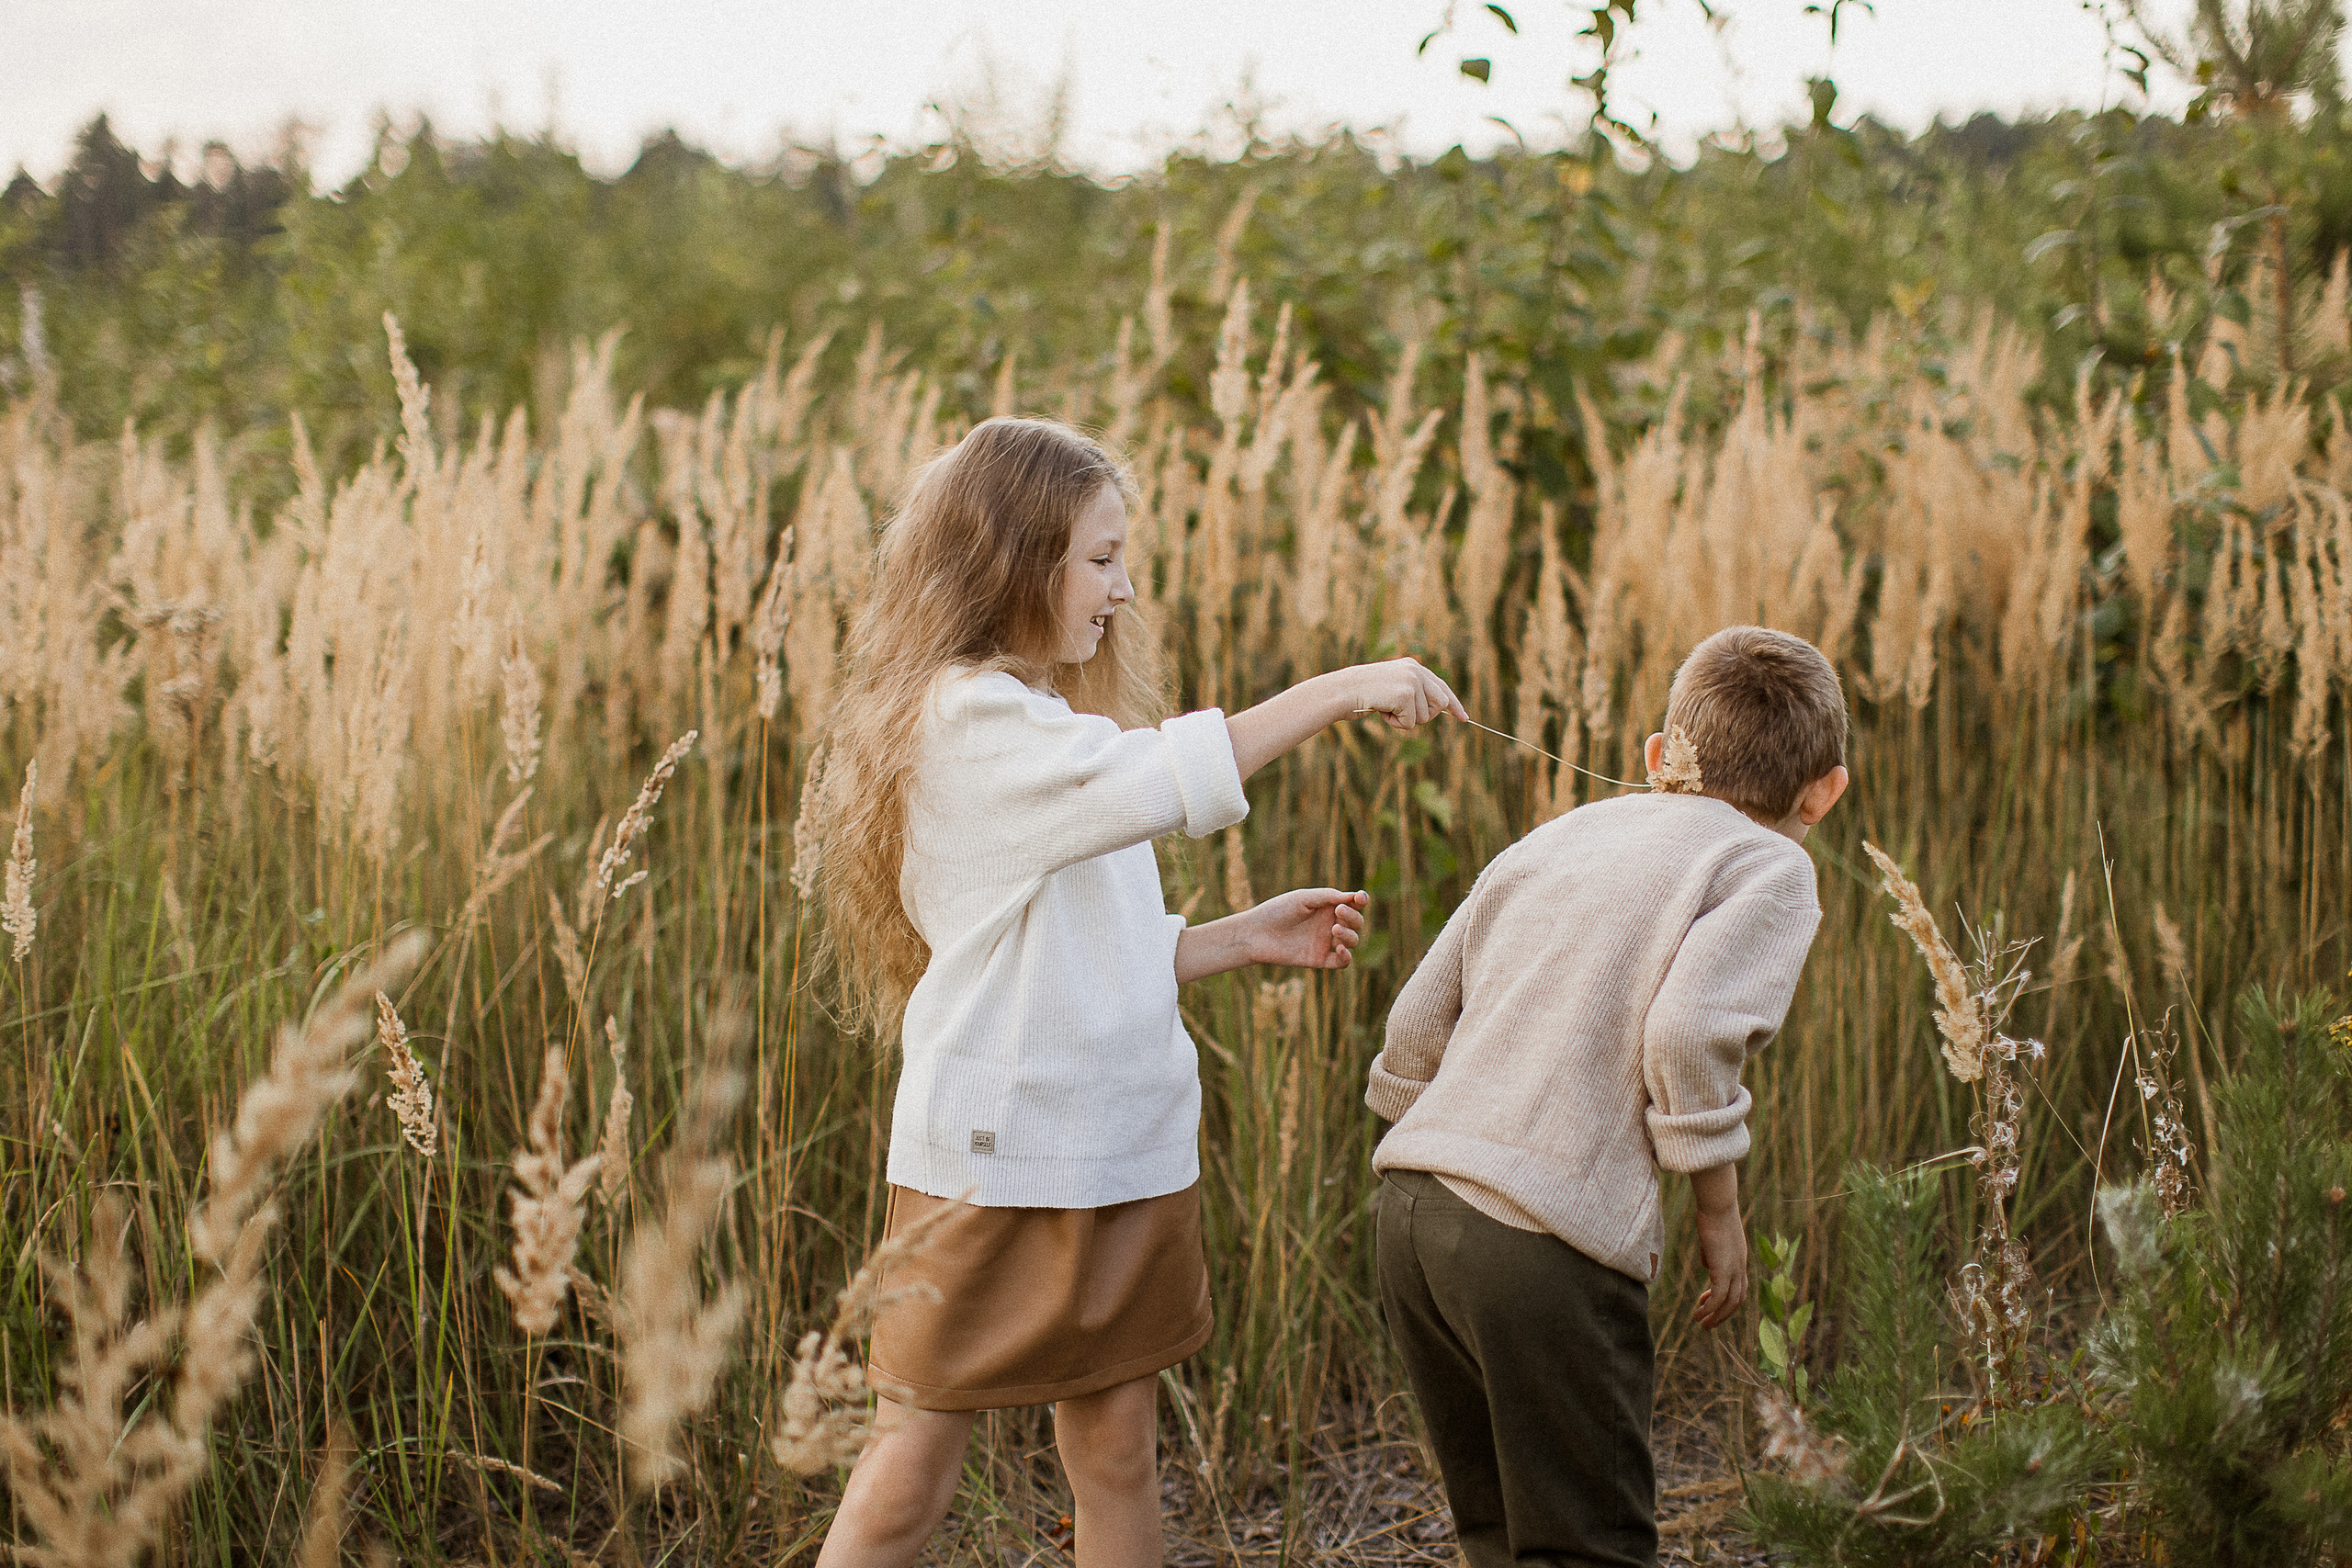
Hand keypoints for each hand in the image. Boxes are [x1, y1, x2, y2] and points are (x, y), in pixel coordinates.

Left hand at [1242, 889, 1369, 969]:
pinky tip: (1339, 949)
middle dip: (1353, 917)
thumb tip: (1352, 897)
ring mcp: (1325, 943)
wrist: (1256, 934)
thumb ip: (1327, 896)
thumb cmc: (1277, 911)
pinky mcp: (1319, 960)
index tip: (1360, 898)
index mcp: (1326, 907)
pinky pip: (1342, 962)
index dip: (1361, 901)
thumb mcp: (1302, 898)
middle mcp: (1329, 924)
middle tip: (1338, 912)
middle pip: (1356, 922)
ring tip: (1334, 930)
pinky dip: (1346, 956)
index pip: (1352, 904)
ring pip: (1352, 941)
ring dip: (1350, 935)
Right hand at [1334, 658, 1467, 731]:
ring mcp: (1411, 681)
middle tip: (1401, 713)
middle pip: (1439, 704)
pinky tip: (1381, 711)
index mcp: (1413, 666)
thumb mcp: (1391, 687)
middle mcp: (1415, 670)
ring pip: (1425, 717)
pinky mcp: (1405, 695)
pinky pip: (1410, 723)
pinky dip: (1396, 724)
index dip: (1454, 704)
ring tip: (1385, 708)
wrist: (1341, 691)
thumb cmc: (1362, 694)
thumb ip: (1412, 692)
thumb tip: (1435, 708)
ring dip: (1405, 720)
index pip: (1441, 687)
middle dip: (1424, 715)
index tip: (1464, 718)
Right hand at [1692, 1193, 1748, 1329]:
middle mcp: (1741, 1266)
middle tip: (1708, 1323)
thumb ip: (1711, 1252)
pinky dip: (1709, 1309)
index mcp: (1739, 1258)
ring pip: (1730, 1302)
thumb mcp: (1713, 1237)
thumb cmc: (1712, 1214)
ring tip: (1702, 1324)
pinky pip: (1718, 1297)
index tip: (1706, 1301)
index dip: (1726, 1298)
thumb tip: (1707, 1264)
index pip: (1738, 1286)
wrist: (1717, 1205)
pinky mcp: (1723, 1269)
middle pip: (1738, 1299)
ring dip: (1717, 1316)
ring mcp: (1734, 1269)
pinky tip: (1698, 1314)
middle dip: (1723, 1314)